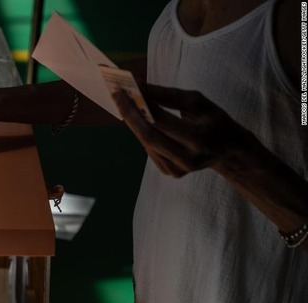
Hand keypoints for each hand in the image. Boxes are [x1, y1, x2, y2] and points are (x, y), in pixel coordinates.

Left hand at [111, 84, 257, 177]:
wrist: (229, 151)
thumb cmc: (215, 121)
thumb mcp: (200, 103)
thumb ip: (169, 96)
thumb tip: (139, 87)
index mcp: (199, 139)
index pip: (162, 121)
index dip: (142, 103)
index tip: (127, 86)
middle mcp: (187, 159)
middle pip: (148, 136)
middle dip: (129, 113)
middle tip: (117, 95)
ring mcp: (178, 169)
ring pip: (146, 144)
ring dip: (133, 122)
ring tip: (124, 102)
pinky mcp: (171, 173)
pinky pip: (151, 150)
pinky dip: (143, 133)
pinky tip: (138, 119)